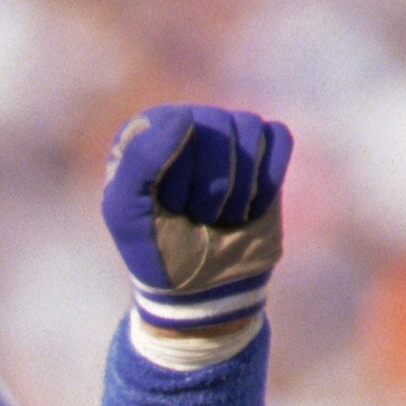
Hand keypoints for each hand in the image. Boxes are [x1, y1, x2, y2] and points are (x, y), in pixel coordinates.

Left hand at [101, 104, 289, 362]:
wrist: (202, 289)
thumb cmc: (158, 250)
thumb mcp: (127, 214)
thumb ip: (139, 161)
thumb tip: (184, 116)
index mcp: (145, 131)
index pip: (177, 129)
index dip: (177, 179)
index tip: (168, 210)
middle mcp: (187, 123)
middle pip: (218, 128)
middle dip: (212, 187)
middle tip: (198, 217)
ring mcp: (226, 135)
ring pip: (250, 129)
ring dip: (239, 187)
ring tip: (221, 214)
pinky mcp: (263, 152)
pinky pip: (278, 139)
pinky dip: (268, 179)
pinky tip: (250, 206)